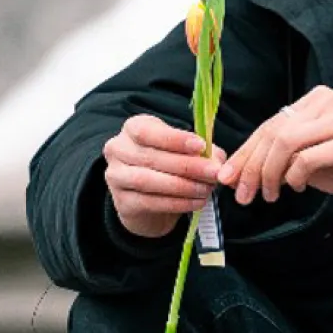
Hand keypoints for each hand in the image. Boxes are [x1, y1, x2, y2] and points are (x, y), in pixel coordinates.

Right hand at [104, 114, 227, 240]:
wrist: (149, 200)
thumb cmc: (168, 166)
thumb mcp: (184, 150)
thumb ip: (202, 151)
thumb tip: (216, 161)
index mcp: (133, 128)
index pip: (148, 131)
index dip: (175, 139)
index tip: (201, 146)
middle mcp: (118, 149)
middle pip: (151, 157)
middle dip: (187, 166)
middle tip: (213, 173)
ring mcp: (116, 176)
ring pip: (147, 181)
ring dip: (182, 186)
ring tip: (206, 189)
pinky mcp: (122, 202)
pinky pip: (150, 202)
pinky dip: (177, 203)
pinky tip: (197, 202)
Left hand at [219, 87, 332, 203]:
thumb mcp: (317, 158)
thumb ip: (287, 158)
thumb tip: (243, 172)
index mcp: (318, 100)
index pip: (271, 124)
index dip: (246, 152)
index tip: (230, 177)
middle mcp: (328, 101)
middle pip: (274, 131)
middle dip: (252, 166)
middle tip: (242, 194)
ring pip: (285, 141)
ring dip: (269, 172)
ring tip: (269, 195)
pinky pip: (308, 157)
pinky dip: (294, 175)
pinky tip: (296, 188)